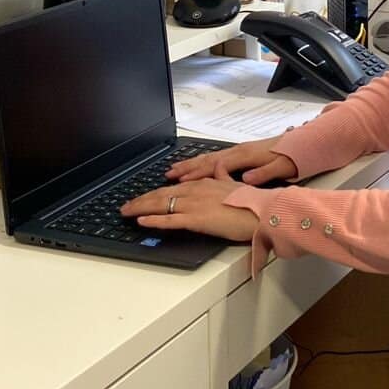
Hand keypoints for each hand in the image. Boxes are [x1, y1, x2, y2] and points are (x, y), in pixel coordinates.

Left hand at [120, 178, 259, 241]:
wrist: (263, 213)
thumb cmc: (252, 202)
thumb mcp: (235, 184)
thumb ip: (223, 176)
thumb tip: (218, 167)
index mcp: (204, 182)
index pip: (174, 186)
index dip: (156, 191)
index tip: (143, 196)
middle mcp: (196, 190)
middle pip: (162, 194)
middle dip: (141, 199)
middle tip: (125, 206)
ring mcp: (196, 204)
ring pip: (162, 204)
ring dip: (141, 208)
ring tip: (126, 212)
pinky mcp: (198, 219)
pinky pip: (170, 219)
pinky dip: (154, 219)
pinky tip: (141, 220)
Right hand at [164, 136, 297, 186]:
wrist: (304, 145)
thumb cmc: (293, 157)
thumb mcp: (283, 167)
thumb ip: (264, 173)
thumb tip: (247, 178)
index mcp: (246, 156)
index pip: (215, 166)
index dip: (196, 173)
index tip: (179, 180)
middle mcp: (239, 152)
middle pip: (206, 160)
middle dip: (185, 168)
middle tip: (166, 175)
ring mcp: (239, 152)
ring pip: (209, 158)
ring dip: (190, 165)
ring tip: (173, 171)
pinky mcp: (242, 154)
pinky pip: (216, 159)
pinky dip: (202, 163)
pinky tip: (196, 168)